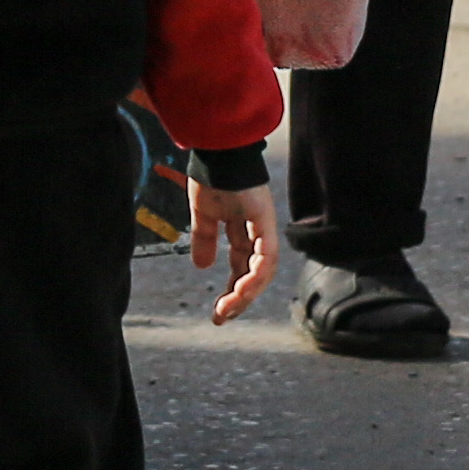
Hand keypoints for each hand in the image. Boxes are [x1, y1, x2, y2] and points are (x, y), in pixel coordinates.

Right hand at [187, 175, 280, 325]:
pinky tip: (240, 290)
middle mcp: (257, 231)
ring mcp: (265, 227)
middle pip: (253, 274)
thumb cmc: (211, 175)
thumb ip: (204, 239)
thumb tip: (201, 266)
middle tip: (221, 318)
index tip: (217, 311)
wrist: (217, 152)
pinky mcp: (267, 223)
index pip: (240, 266)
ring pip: (263, 271)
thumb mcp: (202, 215)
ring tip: (228, 308)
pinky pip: (266, 257)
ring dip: (246, 293)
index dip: (230, 290)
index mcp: (241, 228)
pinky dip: (255, 276)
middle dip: (238, 299)